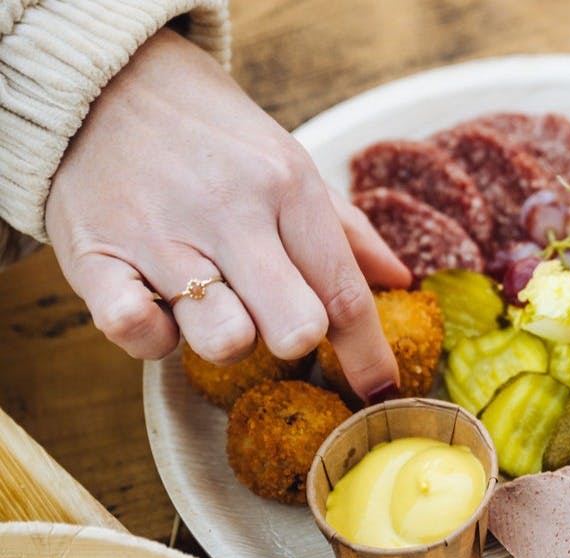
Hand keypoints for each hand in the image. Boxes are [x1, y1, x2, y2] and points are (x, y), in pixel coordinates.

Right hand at [46, 29, 410, 399]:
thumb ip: (347, 229)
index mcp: (287, 186)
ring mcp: (159, 236)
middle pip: (296, 326)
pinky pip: (135, 332)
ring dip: (227, 338)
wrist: (103, 80)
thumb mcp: (289, 161)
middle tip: (279, 321)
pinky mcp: (94, 256)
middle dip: (299, 341)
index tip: (381, 391)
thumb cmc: (212, 134)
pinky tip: (159, 308)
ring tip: (214, 303)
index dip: (369, 355)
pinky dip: (153, 337)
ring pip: (224, 339)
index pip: (344, 293)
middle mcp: (230, 212)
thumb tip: (400, 280)